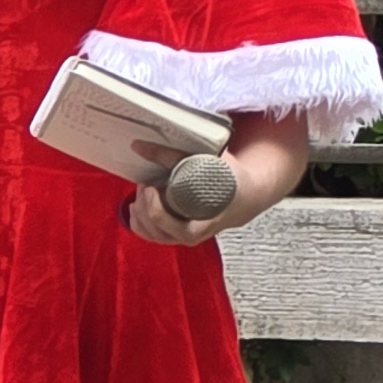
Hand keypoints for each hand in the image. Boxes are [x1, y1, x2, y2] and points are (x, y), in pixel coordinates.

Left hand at [127, 121, 310, 246]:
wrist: (244, 197)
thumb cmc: (227, 180)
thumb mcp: (205, 165)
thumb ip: (171, 156)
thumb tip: (138, 145)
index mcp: (201, 225)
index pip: (169, 225)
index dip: (154, 206)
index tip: (153, 184)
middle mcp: (190, 236)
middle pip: (154, 229)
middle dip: (144, 205)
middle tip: (146, 183)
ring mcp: (181, 237)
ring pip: (149, 234)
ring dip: (139, 213)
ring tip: (144, 191)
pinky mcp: (175, 234)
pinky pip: (149, 234)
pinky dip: (138, 220)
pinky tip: (139, 203)